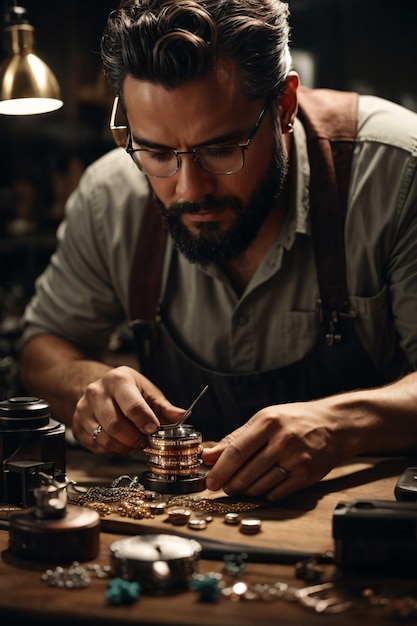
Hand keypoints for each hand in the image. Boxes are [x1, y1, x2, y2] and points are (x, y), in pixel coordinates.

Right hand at [72, 366, 184, 454]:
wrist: (100, 387)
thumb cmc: (127, 389)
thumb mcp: (147, 391)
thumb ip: (164, 406)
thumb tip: (181, 415)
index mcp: (118, 380)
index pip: (132, 405)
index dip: (145, 421)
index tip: (153, 430)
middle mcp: (96, 392)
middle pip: (115, 425)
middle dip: (134, 438)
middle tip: (144, 440)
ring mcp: (83, 408)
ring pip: (105, 438)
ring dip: (124, 447)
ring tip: (133, 442)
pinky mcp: (77, 424)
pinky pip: (96, 446)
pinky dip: (112, 450)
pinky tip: (120, 442)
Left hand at [202, 400, 350, 500]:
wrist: (334, 425)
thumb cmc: (294, 420)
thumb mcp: (264, 421)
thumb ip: (234, 439)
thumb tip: (207, 455)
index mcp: (268, 422)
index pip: (236, 451)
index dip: (219, 469)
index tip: (210, 482)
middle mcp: (283, 440)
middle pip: (246, 472)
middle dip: (231, 484)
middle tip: (225, 486)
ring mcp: (297, 459)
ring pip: (260, 486)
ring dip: (247, 490)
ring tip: (244, 485)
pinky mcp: (307, 475)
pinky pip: (277, 493)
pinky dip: (266, 494)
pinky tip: (264, 486)